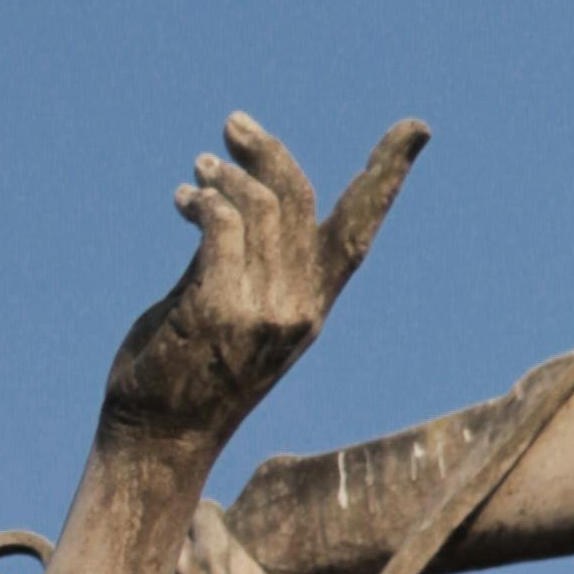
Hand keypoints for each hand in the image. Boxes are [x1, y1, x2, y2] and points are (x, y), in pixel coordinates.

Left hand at [102, 113, 422, 452]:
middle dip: (268, 152)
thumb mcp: (229, 311)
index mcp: (310, 309)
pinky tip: (184, 201)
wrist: (157, 445)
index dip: (387, 177)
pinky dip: (203, 202)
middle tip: (232, 127)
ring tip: (198, 174)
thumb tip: (234, 193)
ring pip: (260, 207)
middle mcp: (298, 310)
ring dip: (225, 178)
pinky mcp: (220, 310)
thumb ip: (242, 257)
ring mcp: (262, 313)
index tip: (416, 128)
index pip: (359, 234)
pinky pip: (221, 225)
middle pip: (299, 200)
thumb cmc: (186, 379)